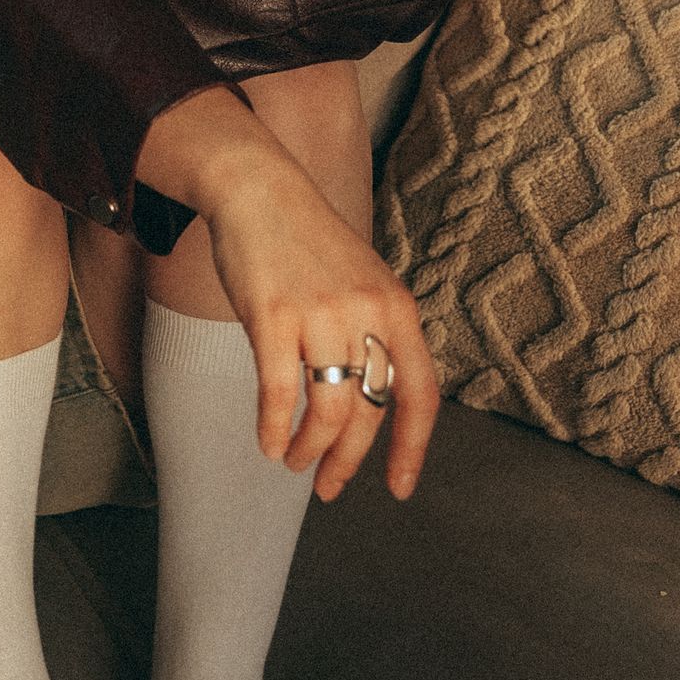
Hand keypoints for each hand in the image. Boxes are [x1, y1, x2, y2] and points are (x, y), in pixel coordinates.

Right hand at [138, 89, 437, 501]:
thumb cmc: (307, 243)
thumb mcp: (364, 283)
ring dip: (310, 450)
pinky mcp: (273, 315)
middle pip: (369, 412)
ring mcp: (320, 314)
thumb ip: (376, 335)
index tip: (399, 488)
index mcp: (398, 308)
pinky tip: (267, 442)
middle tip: (328, 486)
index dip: (413, 449)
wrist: (259, 190)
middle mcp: (367, 312)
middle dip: (348, 461)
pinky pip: (277, 391)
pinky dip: (272, 427)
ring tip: (293, 462)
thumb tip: (373, 406)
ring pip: (328, 409)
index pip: (421, 395)